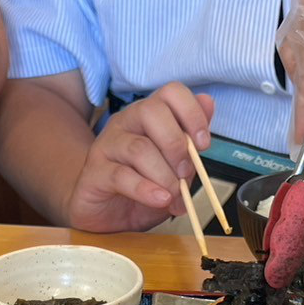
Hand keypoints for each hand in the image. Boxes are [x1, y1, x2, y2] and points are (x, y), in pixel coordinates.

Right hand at [64, 84, 214, 232]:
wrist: (108, 212)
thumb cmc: (143, 186)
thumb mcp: (174, 166)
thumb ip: (190, 140)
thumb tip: (208, 103)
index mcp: (149, 115)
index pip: (171, 92)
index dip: (192, 113)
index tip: (203, 144)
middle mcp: (126, 122)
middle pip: (152, 111)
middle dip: (176, 145)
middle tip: (185, 173)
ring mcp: (108, 144)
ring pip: (139, 148)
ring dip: (164, 174)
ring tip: (173, 194)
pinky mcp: (95, 171)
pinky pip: (121, 175)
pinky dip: (146, 189)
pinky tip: (159, 199)